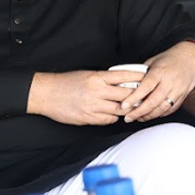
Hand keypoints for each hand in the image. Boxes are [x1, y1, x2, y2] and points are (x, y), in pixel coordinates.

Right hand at [27, 70, 145, 124]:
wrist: (45, 93)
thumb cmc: (66, 82)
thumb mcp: (87, 75)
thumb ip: (105, 79)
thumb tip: (124, 83)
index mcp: (97, 77)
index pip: (125, 76)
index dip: (139, 77)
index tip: (149, 78)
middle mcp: (97, 91)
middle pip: (127, 95)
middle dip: (137, 97)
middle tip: (145, 97)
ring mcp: (92, 106)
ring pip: (119, 110)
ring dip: (125, 109)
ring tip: (129, 107)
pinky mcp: (87, 118)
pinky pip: (108, 120)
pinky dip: (112, 118)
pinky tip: (111, 114)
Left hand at [120, 41, 194, 122]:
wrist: (192, 58)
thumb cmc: (171, 58)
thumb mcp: (153, 61)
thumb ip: (142, 73)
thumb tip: (128, 84)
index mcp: (160, 71)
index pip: (146, 87)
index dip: (134, 97)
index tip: (124, 105)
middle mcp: (170, 81)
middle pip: (154, 101)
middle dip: (139, 112)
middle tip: (129, 117)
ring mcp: (178, 90)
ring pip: (162, 108)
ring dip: (149, 115)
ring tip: (139, 118)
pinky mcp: (183, 96)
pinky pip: (171, 109)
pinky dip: (161, 114)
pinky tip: (153, 115)